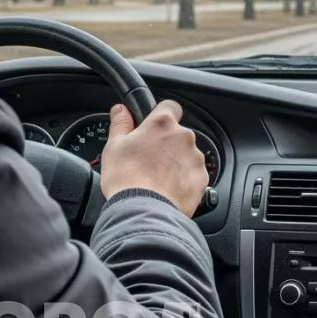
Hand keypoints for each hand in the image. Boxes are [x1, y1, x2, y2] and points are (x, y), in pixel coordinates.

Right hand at [100, 101, 208, 216]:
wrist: (144, 211)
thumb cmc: (127, 178)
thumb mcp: (114, 146)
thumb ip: (121, 123)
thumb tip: (121, 110)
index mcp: (162, 124)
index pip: (170, 106)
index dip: (160, 115)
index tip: (153, 126)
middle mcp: (184, 137)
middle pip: (178, 134)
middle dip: (166, 143)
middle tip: (149, 159)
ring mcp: (195, 158)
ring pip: (187, 154)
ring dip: (176, 161)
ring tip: (157, 178)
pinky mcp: (202, 178)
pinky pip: (193, 174)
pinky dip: (183, 179)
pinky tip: (167, 188)